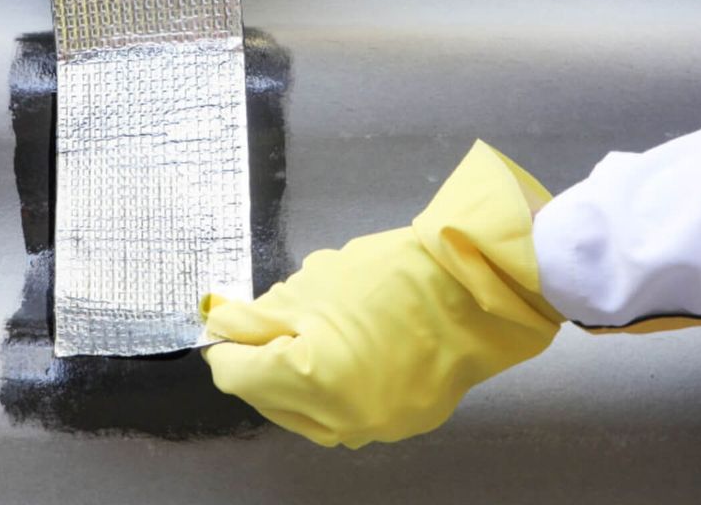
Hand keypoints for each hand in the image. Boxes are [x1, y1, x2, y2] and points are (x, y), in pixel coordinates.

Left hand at [202, 141, 562, 447]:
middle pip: (267, 397)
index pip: (238, 374)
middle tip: (268, 322)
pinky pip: (342, 411)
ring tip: (312, 329)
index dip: (226, 344)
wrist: (478, 286)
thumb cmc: (397, 274)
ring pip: (304, 410)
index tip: (227, 323)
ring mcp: (374, 427)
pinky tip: (344, 348)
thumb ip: (261, 312)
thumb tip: (223, 326)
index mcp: (313, 378)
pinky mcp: (400, 423)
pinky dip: (330, 384)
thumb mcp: (317, 282)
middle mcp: (340, 419)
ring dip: (293, 373)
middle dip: (259, 359)